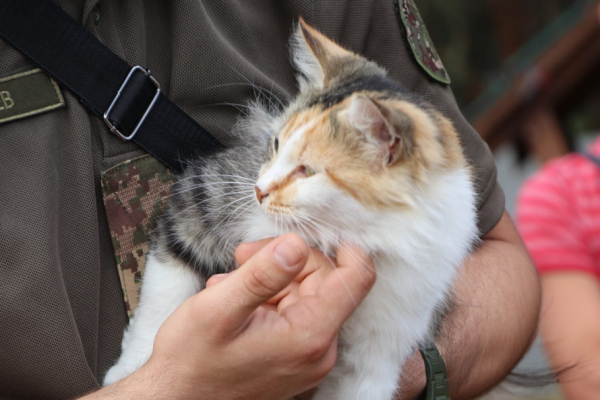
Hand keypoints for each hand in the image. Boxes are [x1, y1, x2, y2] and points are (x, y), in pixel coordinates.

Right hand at [87, 234, 374, 399]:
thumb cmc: (191, 361)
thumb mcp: (218, 310)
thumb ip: (262, 276)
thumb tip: (297, 243)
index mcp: (309, 335)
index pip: (356, 279)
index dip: (345, 247)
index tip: (311, 232)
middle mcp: (318, 348)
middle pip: (325, 279)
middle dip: (286, 259)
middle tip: (241, 258)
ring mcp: (308, 353)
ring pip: (305, 290)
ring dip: (270, 278)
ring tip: (229, 285)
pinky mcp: (295, 354)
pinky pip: (293, 309)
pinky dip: (267, 296)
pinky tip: (236, 301)